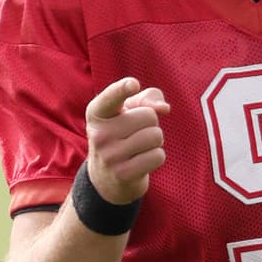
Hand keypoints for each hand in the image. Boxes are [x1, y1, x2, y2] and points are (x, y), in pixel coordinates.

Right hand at [84, 77, 170, 204]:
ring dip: (155, 141)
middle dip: (151, 124)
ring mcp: (110, 156)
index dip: (123, 89)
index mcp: (97, 113)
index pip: (111, 97)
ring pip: (155, 136)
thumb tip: (164, 108)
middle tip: (136, 133)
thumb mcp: (129, 110)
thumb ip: (148, 98)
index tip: (133, 84)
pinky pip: (158, 156)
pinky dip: (156, 157)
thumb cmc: (122, 133)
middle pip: (149, 116)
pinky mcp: (123, 174)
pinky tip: (142, 160)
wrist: (107, 177)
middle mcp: (99, 133)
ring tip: (140, 147)